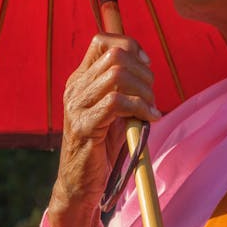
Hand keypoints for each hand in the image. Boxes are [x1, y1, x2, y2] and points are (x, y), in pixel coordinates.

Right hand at [47, 33, 160, 226]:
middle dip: (143, 71)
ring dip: (144, 89)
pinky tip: (149, 119)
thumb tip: (146, 66)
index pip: (102, 40)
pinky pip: (116, 102)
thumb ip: (125, 87)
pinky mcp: (83, 126)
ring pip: (117, 75)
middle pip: (115, 54)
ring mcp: (76, 106)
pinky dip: (140, 107)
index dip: (130, 45)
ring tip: (151, 108)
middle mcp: (75, 87)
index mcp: (80, 79)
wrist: (81, 185)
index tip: (146, 66)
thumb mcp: (115, 110)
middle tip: (152, 95)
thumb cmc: (103, 147)